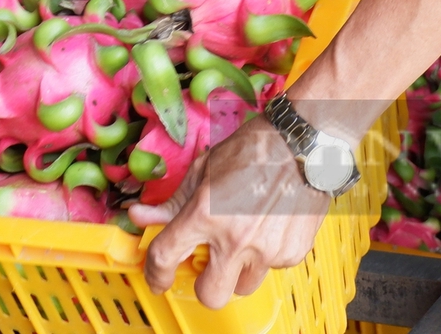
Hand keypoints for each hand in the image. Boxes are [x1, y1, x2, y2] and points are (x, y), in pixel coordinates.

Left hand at [132, 116, 328, 307]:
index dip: (155, 273)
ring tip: (244, 239)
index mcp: (206, 214)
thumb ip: (173, 202)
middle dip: (204, 284)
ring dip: (238, 271)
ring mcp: (266, 249)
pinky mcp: (292, 253)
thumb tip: (140, 217)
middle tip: (207, 265)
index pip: (166, 257)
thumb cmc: (251, 150)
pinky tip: (268, 227)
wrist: (301, 145)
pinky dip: (265, 254)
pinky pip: (271, 268)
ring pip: (243, 286)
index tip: (158, 277)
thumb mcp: (203, 170)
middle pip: (210, 295)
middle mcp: (235, 239)